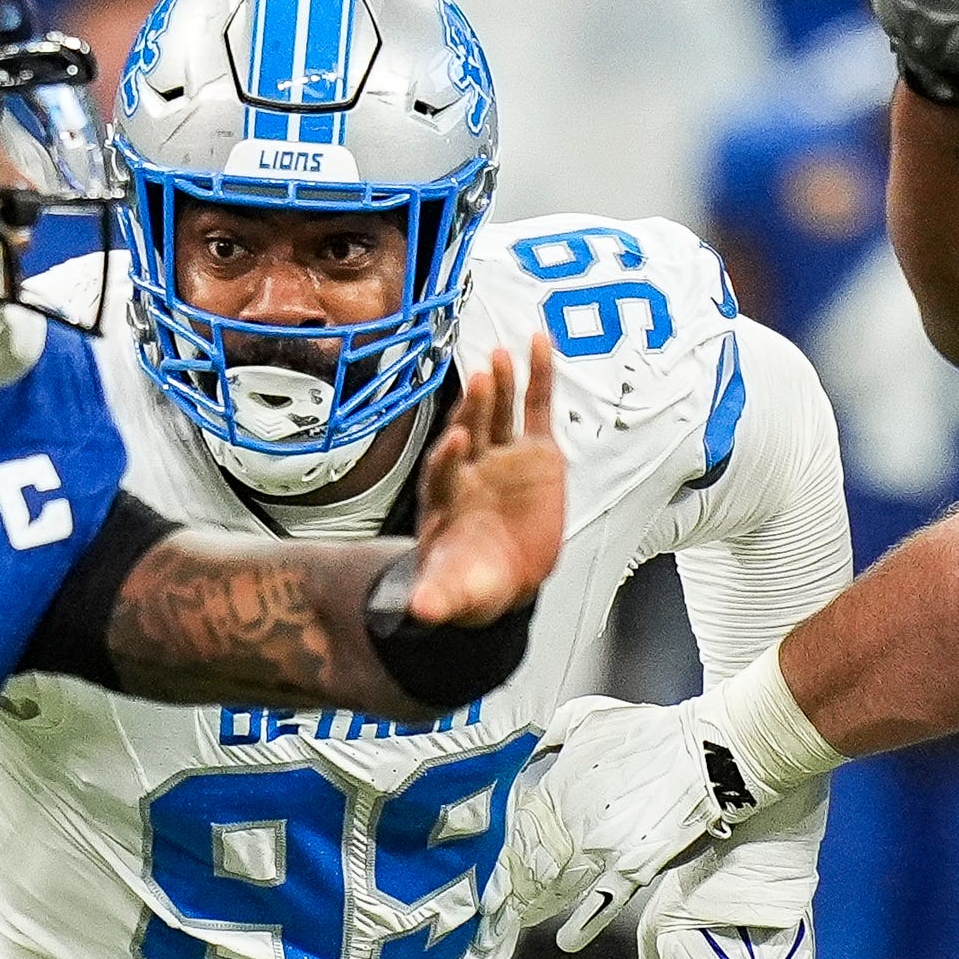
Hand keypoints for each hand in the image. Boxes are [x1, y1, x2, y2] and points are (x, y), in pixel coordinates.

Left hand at [409, 332, 564, 625]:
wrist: (499, 575)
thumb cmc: (471, 580)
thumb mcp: (453, 596)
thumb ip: (437, 600)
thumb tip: (418, 614)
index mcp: (446, 500)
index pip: (443, 473)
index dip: (450, 457)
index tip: (457, 441)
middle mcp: (470, 469)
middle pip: (470, 432)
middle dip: (475, 408)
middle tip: (479, 379)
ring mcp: (502, 456)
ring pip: (499, 414)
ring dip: (500, 385)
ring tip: (503, 357)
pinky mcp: (534, 452)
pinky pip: (535, 407)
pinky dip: (538, 376)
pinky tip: (539, 344)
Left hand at [505, 695, 762, 951]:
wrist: (707, 752)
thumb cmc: (650, 732)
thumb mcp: (587, 717)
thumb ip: (551, 733)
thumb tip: (527, 748)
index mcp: (558, 785)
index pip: (517, 819)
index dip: (501, 837)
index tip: (485, 852)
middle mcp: (573, 820)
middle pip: (530, 857)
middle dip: (508, 875)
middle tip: (488, 894)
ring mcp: (602, 848)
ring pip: (558, 882)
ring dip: (536, 901)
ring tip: (513, 917)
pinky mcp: (633, 868)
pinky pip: (603, 903)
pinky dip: (583, 925)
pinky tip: (566, 942)